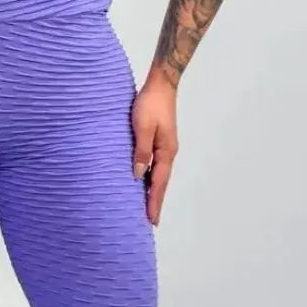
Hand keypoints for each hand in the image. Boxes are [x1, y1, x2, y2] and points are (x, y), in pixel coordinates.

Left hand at [131, 73, 178, 226]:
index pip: (158, 183)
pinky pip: (155, 165)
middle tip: (151, 221)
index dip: (154, 202)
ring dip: (153, 191)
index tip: (151, 219)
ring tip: (147, 207)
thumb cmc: (150, 104)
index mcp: (166, 152)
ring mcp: (165, 147)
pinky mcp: (160, 141)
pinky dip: (150, 177)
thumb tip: (138, 175)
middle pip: (161, 182)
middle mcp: (168, 153)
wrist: (161, 85)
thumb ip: (141, 151)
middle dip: (155, 201)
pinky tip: (144, 182)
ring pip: (158, 175)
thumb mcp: (143, 127)